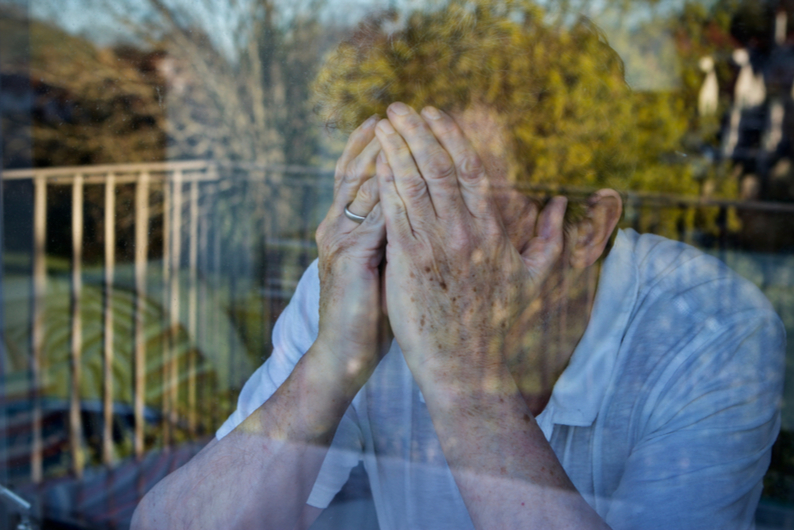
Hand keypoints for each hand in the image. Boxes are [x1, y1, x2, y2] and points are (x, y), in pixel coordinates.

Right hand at [315, 115, 388, 377]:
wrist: (343, 357)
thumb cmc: (369, 316)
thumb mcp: (382, 266)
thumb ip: (393, 236)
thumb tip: (421, 211)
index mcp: (342, 228)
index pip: (355, 174)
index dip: (371, 146)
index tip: (394, 120)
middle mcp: (335, 226)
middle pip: (356, 168)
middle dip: (379, 138)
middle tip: (399, 110)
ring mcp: (338, 240)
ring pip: (361, 183)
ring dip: (383, 154)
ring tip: (401, 126)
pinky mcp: (349, 257)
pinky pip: (373, 213)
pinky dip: (389, 189)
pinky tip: (407, 171)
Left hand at [373, 103, 566, 390]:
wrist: (472, 371)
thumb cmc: (504, 329)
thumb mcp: (538, 280)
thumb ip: (553, 238)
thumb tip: (563, 204)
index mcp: (494, 231)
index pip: (472, 170)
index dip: (452, 136)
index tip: (436, 114)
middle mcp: (466, 232)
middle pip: (439, 167)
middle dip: (418, 131)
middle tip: (399, 107)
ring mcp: (437, 247)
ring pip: (415, 185)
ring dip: (396, 149)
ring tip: (382, 124)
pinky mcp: (410, 265)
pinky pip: (395, 214)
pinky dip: (385, 184)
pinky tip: (375, 162)